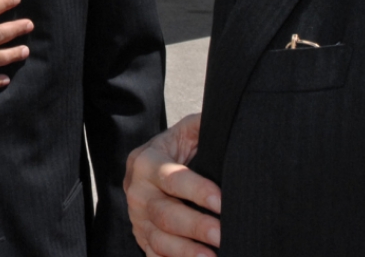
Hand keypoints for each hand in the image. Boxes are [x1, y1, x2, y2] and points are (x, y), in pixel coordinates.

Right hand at [125, 113, 221, 256]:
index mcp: (147, 162)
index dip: (197, 191)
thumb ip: (202, 126)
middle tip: (222, 234)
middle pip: (165, 213)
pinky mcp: (142, 238)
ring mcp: (137, 218)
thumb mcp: (186, 132)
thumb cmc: (176, 150)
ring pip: (159, 240)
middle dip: (195, 226)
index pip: (172, 178)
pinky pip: (154, 256)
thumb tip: (227, 120)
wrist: (149, 168)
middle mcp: (137, 192)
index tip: (221, 201)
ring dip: (186, 252)